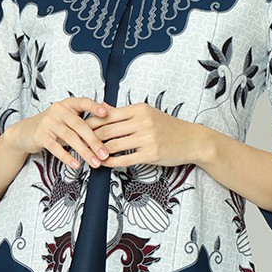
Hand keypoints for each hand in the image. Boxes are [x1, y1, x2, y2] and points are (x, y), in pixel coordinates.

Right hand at [6, 97, 110, 169]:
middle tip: (105, 153)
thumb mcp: (68, 117)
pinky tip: (76, 164)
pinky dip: (67, 157)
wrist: (25, 132)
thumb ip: (86, 114)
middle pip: (79, 125)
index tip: (105, 113)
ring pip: (69, 137)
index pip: (83, 102)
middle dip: (94, 141)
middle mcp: (58, 110)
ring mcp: (48, 122)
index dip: (94, 107)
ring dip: (84, 151)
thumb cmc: (53, 124)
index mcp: (67, 104)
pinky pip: (55, 147)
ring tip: (94, 163)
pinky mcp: (40, 135)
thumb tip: (108, 109)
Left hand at [85, 102, 200, 167]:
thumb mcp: (147, 113)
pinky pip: (124, 159)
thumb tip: (102, 108)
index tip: (81, 129)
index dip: (91, 123)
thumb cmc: (168, 126)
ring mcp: (147, 138)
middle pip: (107, 130)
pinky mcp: (151, 154)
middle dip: (90, 138)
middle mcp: (142, 121)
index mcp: (139, 109)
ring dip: (98, 152)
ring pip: (113, 145)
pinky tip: (104, 163)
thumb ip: (123, 113)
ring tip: (89, 155)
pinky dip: (110, 162)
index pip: (108, 115)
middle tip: (79, 144)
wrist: (191, 140)